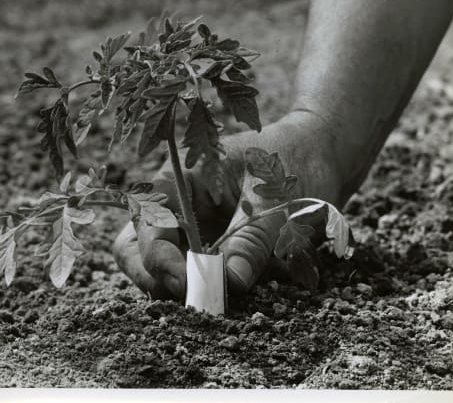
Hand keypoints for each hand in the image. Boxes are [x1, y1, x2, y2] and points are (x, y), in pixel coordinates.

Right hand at [113, 110, 344, 299]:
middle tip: (193, 298)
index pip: (147, 221)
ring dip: (181, 286)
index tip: (190, 283)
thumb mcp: (275, 198)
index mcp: (180, 179)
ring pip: (160, 266)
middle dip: (155, 277)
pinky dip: (207, 287)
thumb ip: (251, 240)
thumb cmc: (293, 159)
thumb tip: (230, 284)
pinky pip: (196, 274)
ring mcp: (191, 229)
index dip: (158, 256)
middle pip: (134, 248)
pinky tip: (235, 286)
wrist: (318, 154)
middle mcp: (176, 206)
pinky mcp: (211, 248)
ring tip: (217, 296)